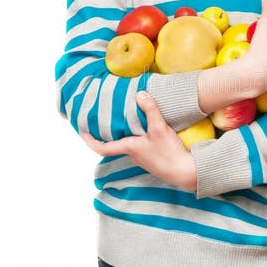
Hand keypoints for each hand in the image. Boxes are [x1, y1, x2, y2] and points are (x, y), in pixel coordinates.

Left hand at [80, 92, 197, 191]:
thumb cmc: (169, 153)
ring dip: (121, 134)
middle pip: (113, 144)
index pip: (102, 147)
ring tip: (120, 120)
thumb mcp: (159, 128)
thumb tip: (140, 94)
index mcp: (129, 148)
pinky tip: (142, 128)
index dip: (90, 140)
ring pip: (126, 145)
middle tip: (100, 121)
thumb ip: (150, 110)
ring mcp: (142, 158)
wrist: (184, 172)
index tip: (82, 132)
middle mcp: (132, 154)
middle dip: (106, 134)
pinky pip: (138, 146)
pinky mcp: (152, 158)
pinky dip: (134, 137)